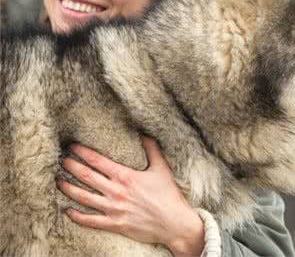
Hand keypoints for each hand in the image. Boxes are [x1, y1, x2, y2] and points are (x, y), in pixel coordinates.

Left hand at [57, 136, 205, 256]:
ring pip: (83, 197)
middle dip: (71, 167)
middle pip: (86, 176)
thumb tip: (145, 133)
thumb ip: (152, 149)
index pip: (98, 161)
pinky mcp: (114, 224)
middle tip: (60, 160)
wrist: (173, 222)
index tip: (72, 147)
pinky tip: (68, 210)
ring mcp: (114, 208)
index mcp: (126, 176)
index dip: (83, 152)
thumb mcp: (162, 168)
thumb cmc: (168, 195)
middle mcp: (116, 191)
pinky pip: (90, 220)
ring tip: (58, 181)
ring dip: (68, 188)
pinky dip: (77, 216)